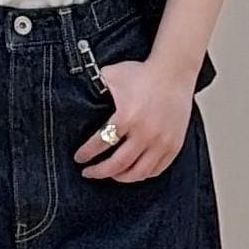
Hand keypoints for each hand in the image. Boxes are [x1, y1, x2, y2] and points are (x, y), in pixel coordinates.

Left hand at [73, 56, 194, 181]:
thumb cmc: (142, 73)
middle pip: (117, 164)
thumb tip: (74, 93)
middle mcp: (145, 133)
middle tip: (88, 173)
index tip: (79, 158)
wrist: (174, 71)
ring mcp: (161, 141)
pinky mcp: (174, 145)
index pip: (100, 144)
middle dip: (99, 172)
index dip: (86, 154)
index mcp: (127, 117)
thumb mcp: (112, 75)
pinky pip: (157, 169)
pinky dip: (143, 174)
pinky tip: (133, 171)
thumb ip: (94, 86)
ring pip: (139, 172)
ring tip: (111, 175)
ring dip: (121, 177)